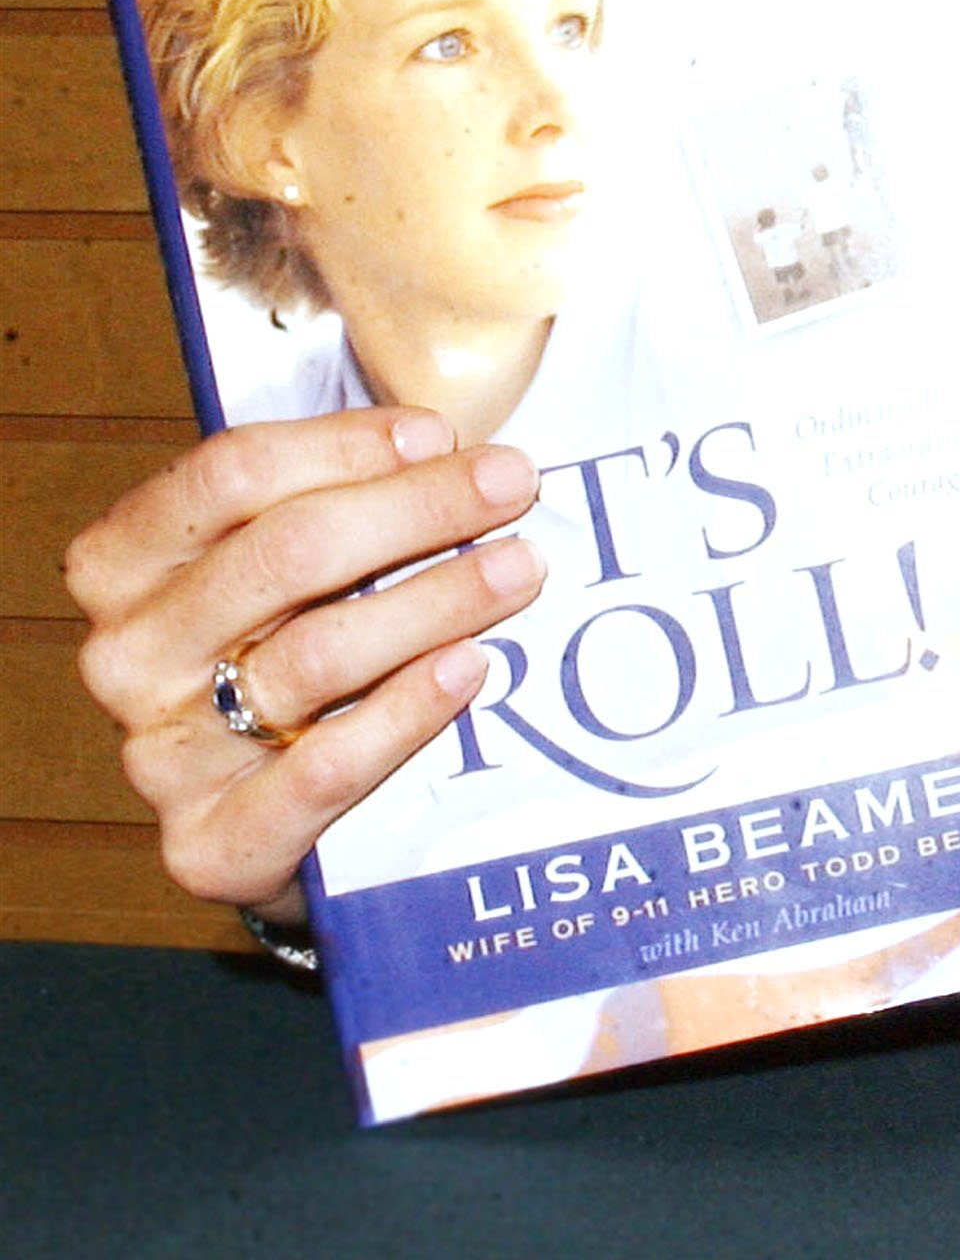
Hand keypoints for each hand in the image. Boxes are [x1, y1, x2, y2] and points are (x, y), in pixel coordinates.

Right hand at [64, 411, 544, 918]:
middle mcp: (128, 656)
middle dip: (415, 508)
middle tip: (511, 485)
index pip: (229, 475)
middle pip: (283, 554)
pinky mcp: (212, 843)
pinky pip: (322, 769)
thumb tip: (459, 449)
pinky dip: (406, 711)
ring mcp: (162, 755)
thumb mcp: (286, 566)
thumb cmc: (286, 649)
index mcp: (125, 565)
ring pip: (314, 654)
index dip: (342, 445)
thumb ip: (340, 499)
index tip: (438, 432)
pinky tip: (469, 668)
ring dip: (436, 600)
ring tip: (519, 569)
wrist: (269, 818)